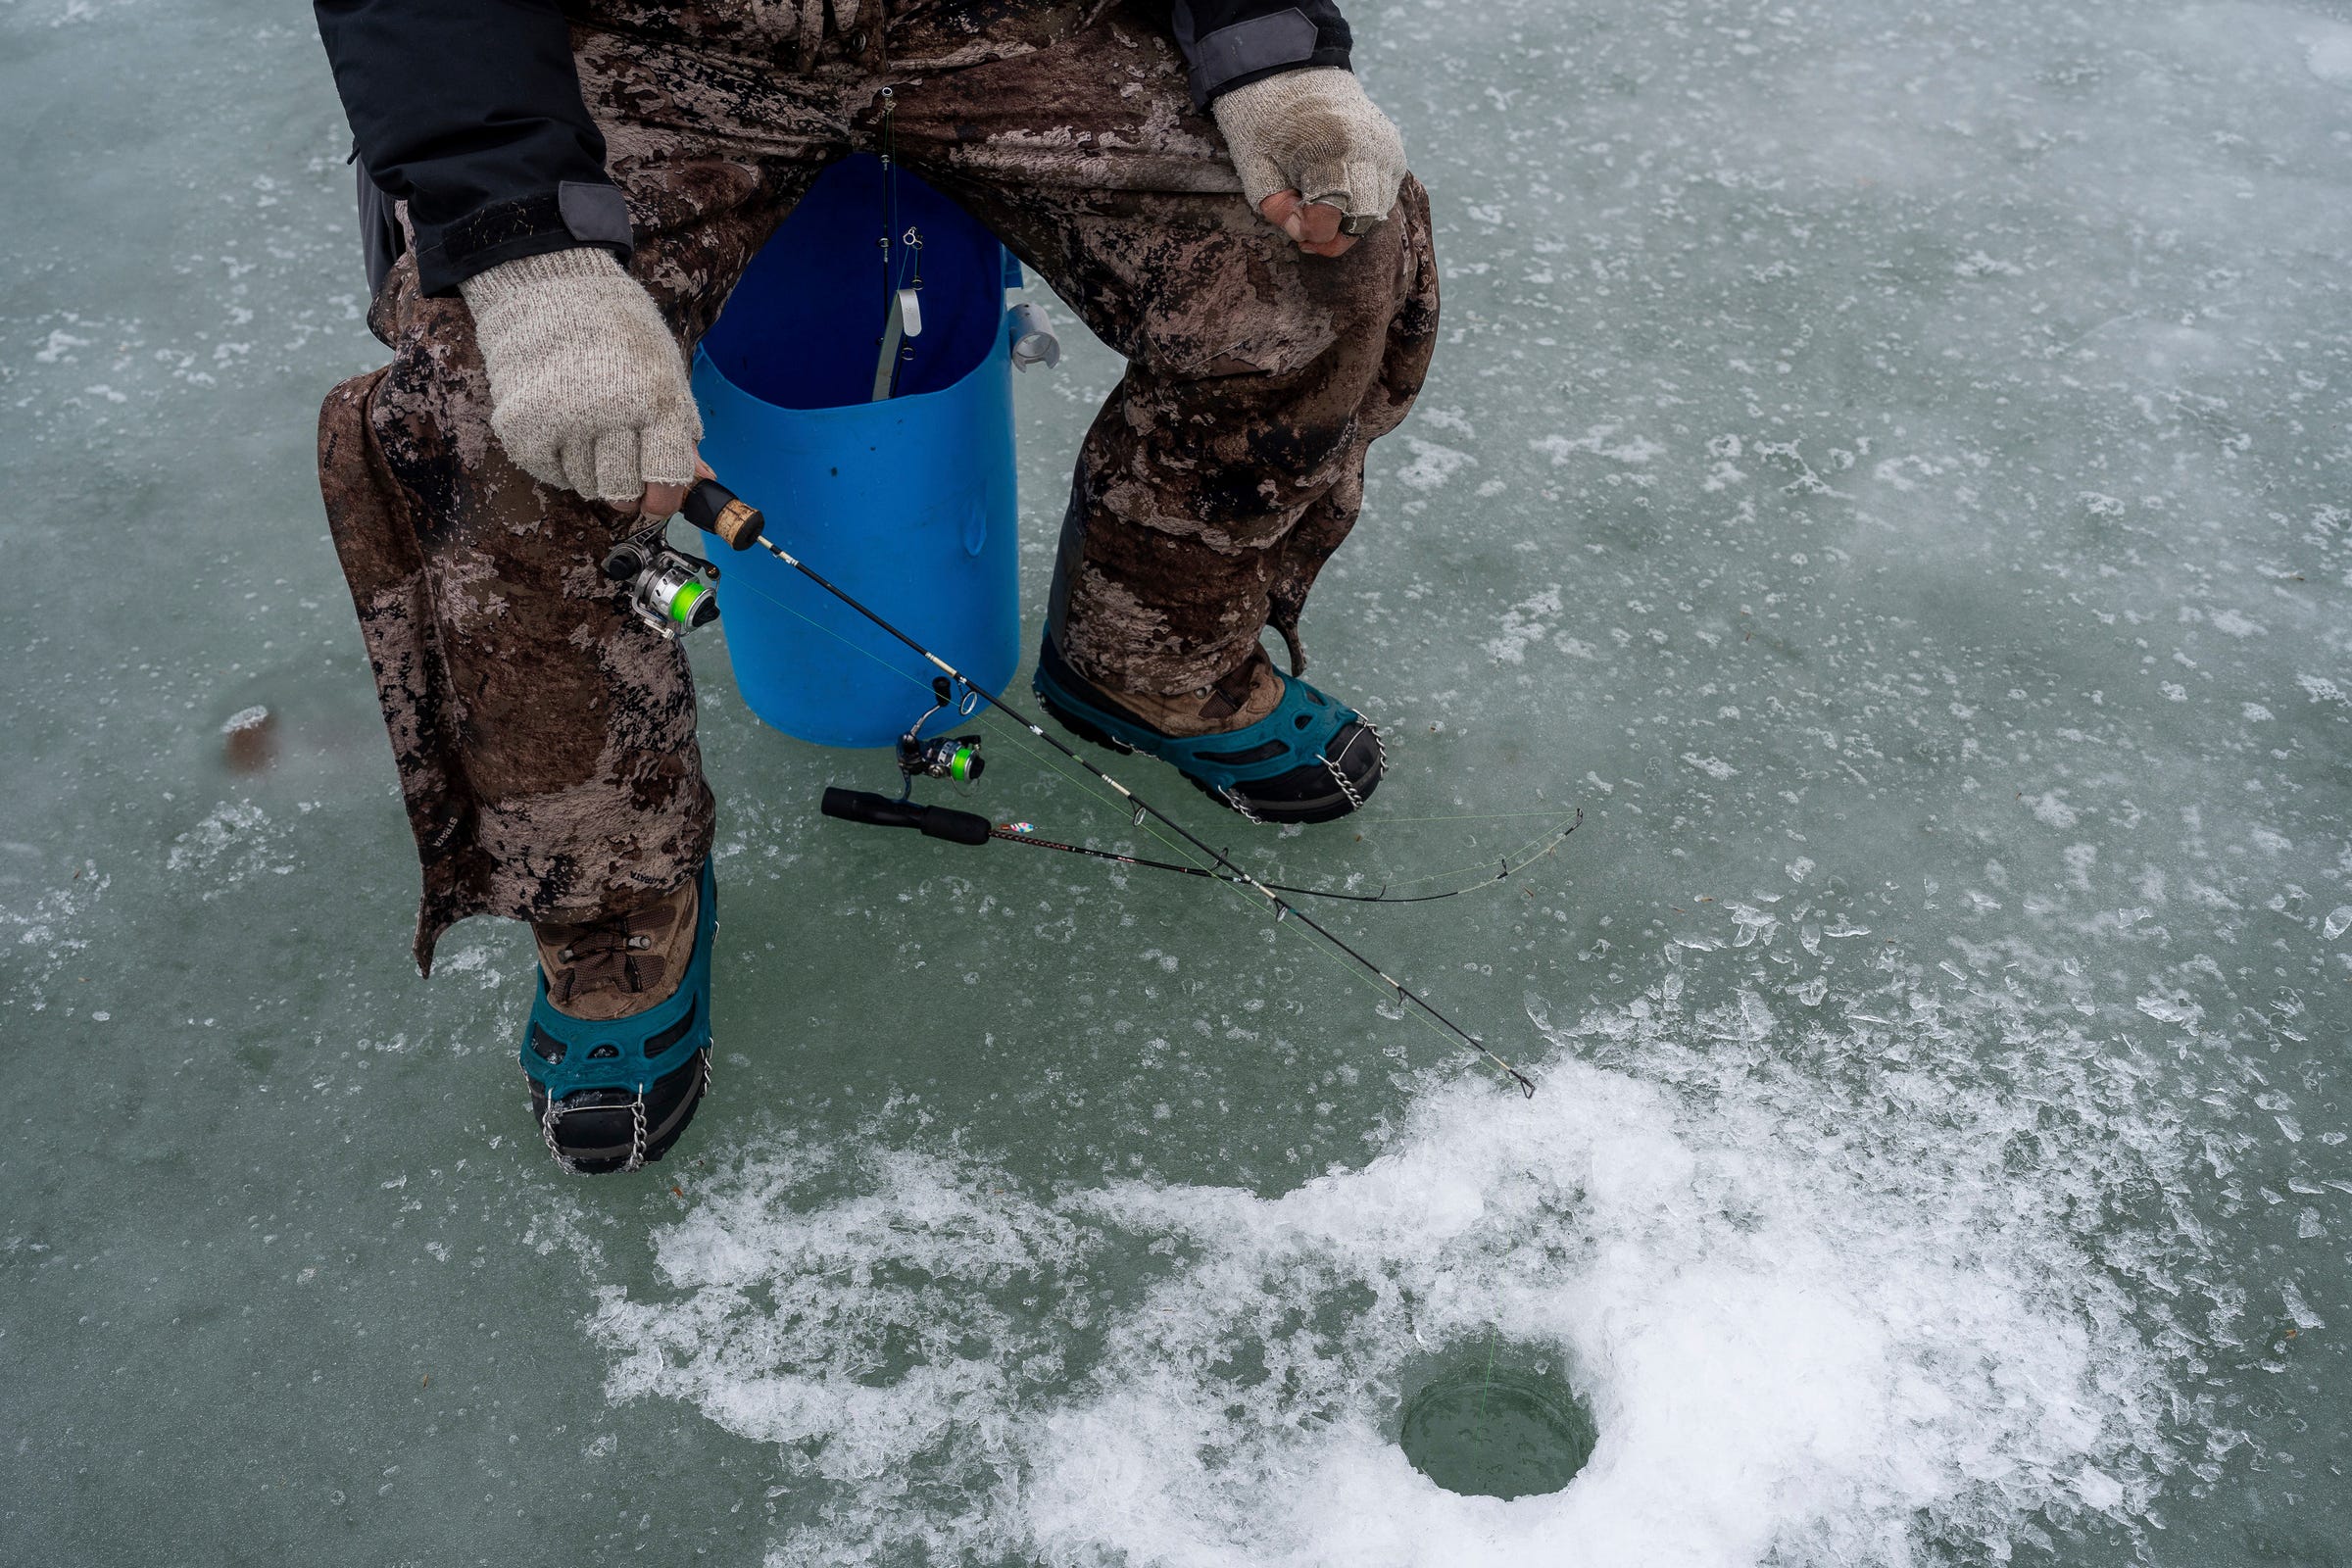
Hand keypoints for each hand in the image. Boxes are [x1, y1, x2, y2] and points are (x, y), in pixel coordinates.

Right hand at [458, 247, 702, 516]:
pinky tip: (562, 435)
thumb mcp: (662, 369)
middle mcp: (612, 413)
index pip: (668, 474)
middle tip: (621, 477)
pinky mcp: (523, 425)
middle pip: (622, 489)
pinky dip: (557, 464)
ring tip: (588, 439)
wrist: (548, 287)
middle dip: (626, 492)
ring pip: (585, 485)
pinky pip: (548, 472)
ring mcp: (565, 420)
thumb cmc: (615, 331)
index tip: (658, 501)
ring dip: (590, 474)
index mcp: (657, 399)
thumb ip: (680, 426)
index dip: (666, 498)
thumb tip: (702, 478)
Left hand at [1212, 68, 1406, 258]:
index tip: (1293, 224)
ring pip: (1378, 209)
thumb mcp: (1256, 167)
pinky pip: (1385, 189)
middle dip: (1334, 235)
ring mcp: (1385, 146)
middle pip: (1361, 220)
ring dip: (1349, 218)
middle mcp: (1367, 150)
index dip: (1310, 234)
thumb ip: (1279, 210)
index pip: (1330, 220)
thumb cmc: (1266, 120)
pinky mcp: (1392, 145)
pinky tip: (1337, 189)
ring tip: (1320, 207)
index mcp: (1328, 152)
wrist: (1291, 69)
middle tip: (1306, 228)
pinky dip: (1363, 199)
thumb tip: (1307, 234)